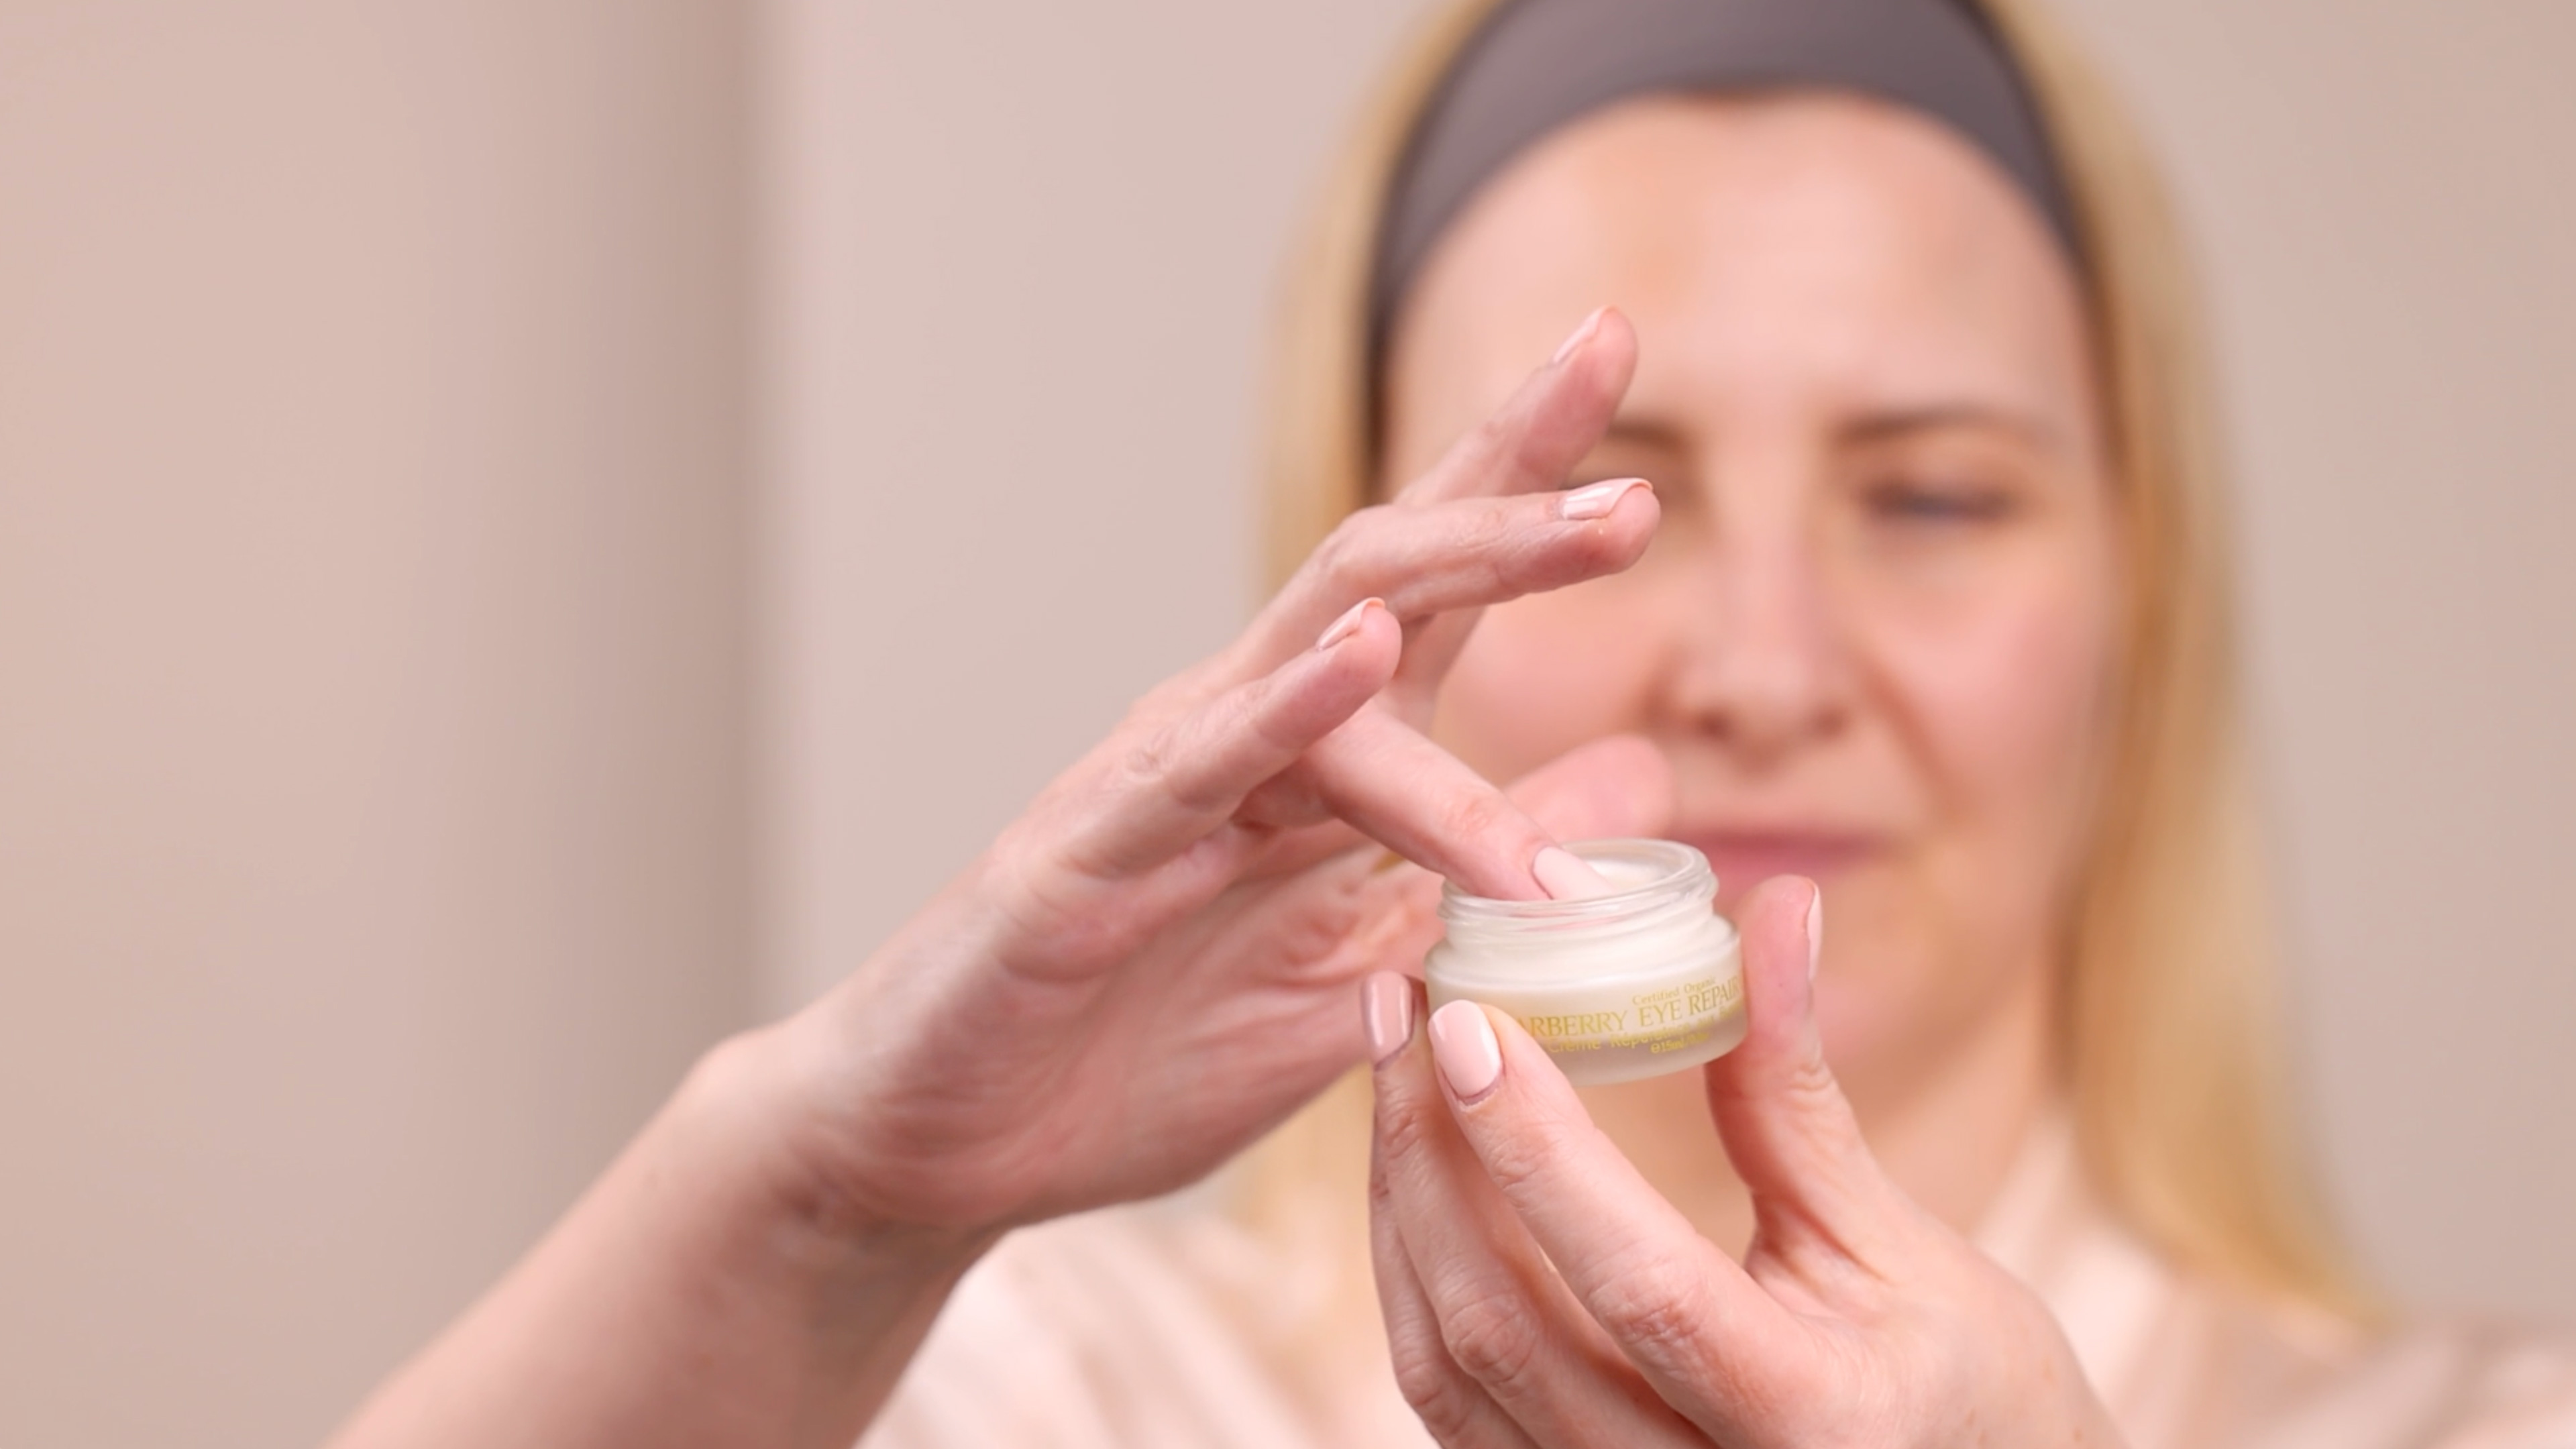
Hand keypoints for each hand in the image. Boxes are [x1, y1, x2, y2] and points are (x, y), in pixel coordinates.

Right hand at [767, 308, 1672, 1241]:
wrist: (947, 1149)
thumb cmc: (1133, 1057)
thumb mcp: (1358, 972)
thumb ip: (1483, 876)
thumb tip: (1640, 780)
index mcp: (1310, 762)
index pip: (1436, 596)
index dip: (1523, 477)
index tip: (1619, 346)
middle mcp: (1238, 735)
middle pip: (1392, 573)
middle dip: (1523, 498)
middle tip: (1656, 461)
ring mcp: (1157, 782)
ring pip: (1321, 645)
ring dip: (1470, 576)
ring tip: (1600, 526)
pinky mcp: (1083, 861)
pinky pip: (1196, 772)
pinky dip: (1287, 708)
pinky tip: (1365, 653)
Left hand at [1365, 877, 2123, 1448]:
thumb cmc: (1972, 1387)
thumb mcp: (1902, 1245)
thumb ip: (1797, 1097)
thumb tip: (1779, 910)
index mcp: (1803, 1421)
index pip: (1638, 1281)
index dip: (1538, 1149)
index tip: (1464, 1020)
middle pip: (1505, 1326)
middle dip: (1431, 1152)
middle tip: (1401, 1006)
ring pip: (1450, 1368)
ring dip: (1405, 1206)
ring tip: (1389, 1066)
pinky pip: (1449, 1405)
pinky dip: (1415, 1280)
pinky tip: (1413, 1173)